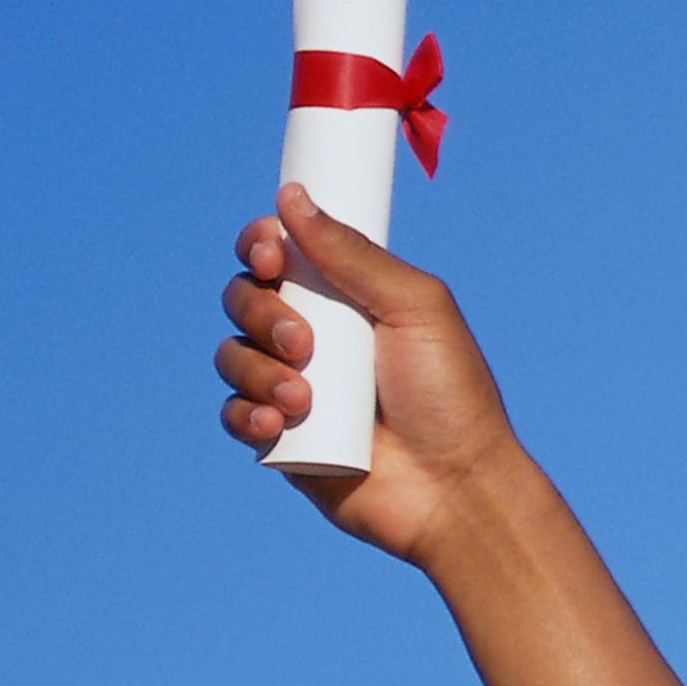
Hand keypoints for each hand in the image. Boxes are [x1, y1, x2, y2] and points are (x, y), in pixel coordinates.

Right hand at [214, 181, 522, 561]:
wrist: (454, 487)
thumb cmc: (451, 395)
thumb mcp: (415, 308)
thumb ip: (354, 254)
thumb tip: (292, 197)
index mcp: (349, 297)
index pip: (282, 253)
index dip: (262, 245)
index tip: (272, 254)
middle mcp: (316, 336)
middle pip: (245, 296)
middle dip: (260, 312)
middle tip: (306, 344)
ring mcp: (294, 386)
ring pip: (232, 354)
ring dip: (257, 369)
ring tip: (303, 399)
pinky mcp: (280, 438)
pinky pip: (232, 413)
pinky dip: (246, 413)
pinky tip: (280, 423)